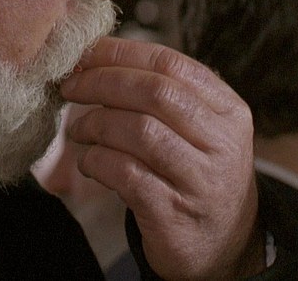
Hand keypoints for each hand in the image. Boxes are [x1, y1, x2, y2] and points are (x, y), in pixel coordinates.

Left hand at [59, 36, 262, 279]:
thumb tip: (97, 59)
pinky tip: (89, 162)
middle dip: (102, 83)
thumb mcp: (199, 129)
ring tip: (79, 130)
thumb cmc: (196, 174)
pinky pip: (126, 174)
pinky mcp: (173, 213)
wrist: (224, 244)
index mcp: (228, 110)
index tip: (83, 53)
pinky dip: (98, 161)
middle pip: (155, 92)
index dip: (120, 53)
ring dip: (96, 124)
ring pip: (140, 131)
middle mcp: (221, 142)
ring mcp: (200, 180)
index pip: (171, 63)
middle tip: (70, 87)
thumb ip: (163, 95)